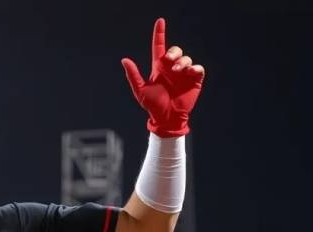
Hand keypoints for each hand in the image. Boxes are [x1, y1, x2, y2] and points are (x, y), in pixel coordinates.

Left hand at [121, 18, 204, 136]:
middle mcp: (171, 68)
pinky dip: (194, 68)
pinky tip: (189, 72)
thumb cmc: (153, 105)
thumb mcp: (140, 90)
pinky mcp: (194, 80)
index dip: (159, 34)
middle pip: (175, 50)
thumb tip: (124, 60)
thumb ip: (133, 75)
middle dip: (173, 52)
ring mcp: (183, 74)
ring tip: (177, 71)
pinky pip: (198, 68)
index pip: (159, 46)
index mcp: (158, 68)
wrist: (166, 118)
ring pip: (186, 58)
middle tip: (169, 60)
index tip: (160, 21)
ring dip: (182, 62)